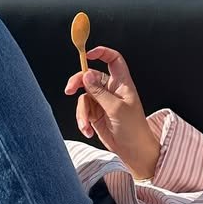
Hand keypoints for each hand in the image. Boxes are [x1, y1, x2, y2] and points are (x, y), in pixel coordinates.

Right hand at [64, 45, 159, 180]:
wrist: (133, 150)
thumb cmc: (133, 128)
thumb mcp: (116, 108)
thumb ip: (99, 91)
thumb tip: (86, 75)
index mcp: (122, 83)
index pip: (113, 60)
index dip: (102, 53)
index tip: (88, 55)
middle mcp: (111, 90)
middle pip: (90, 76)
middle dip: (78, 82)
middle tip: (69, 90)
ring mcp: (102, 101)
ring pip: (83, 97)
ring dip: (81, 112)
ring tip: (86, 125)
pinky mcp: (95, 114)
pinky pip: (83, 111)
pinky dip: (82, 121)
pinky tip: (88, 130)